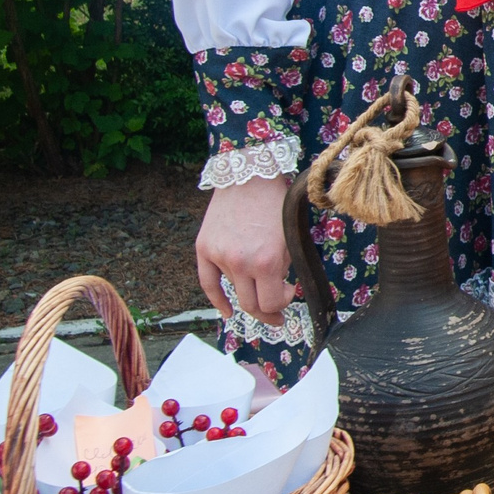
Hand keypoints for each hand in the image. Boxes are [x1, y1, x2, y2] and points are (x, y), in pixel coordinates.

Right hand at [195, 174, 295, 322]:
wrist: (248, 177)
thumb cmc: (274, 204)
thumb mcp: (289, 238)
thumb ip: (283, 267)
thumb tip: (279, 290)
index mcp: (266, 261)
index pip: (271, 303)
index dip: (281, 304)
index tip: (287, 295)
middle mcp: (240, 263)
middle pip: (251, 305)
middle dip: (267, 312)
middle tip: (276, 316)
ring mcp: (219, 257)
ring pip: (234, 293)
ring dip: (248, 297)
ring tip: (258, 298)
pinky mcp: (203, 249)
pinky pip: (208, 284)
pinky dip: (218, 301)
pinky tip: (227, 311)